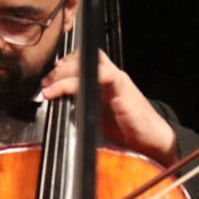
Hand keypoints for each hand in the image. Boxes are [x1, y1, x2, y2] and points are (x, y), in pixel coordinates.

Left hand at [40, 49, 176, 165]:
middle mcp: (111, 77)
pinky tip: (66, 90)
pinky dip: (80, 80)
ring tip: (51, 87)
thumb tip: (59, 107)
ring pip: (89, 64)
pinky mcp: (123, 88)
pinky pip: (101, 75)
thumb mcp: (98, 117)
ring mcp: (117, 80)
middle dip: (60, 69)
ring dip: (66, 74)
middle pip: (84, 58)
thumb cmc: (128, 130)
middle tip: (45, 83)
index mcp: (105, 82)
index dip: (64, 66)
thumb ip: (81, 107)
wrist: (153, 140)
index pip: (84, 62)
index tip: (47, 81)